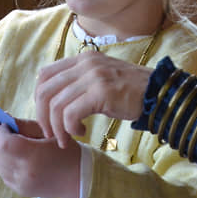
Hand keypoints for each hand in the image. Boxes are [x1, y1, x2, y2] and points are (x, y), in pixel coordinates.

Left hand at [0, 118, 80, 197]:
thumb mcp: (51, 132)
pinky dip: (0, 160)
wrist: (78, 177)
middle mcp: (25, 173)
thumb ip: (26, 125)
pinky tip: (6, 151)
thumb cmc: (67, 151)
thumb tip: (5, 117)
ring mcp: (21, 184)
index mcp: (35, 157)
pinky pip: (2, 172)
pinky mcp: (20, 189)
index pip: (5, 143)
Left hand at [35, 51, 152, 148]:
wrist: (157, 92)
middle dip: (42, 117)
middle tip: (52, 134)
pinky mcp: (102, 92)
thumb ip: (78, 83)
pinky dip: (70, 128)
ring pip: (56, 105)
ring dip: (57, 128)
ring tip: (66, 138)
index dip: (39, 100)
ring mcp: (94, 76)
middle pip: (45, 90)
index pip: (45, 75)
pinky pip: (71, 113)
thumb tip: (52, 101)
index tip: (47, 119)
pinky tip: (82, 132)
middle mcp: (86, 63)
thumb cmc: (129, 92)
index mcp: (83, 59)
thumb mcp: (100, 80)